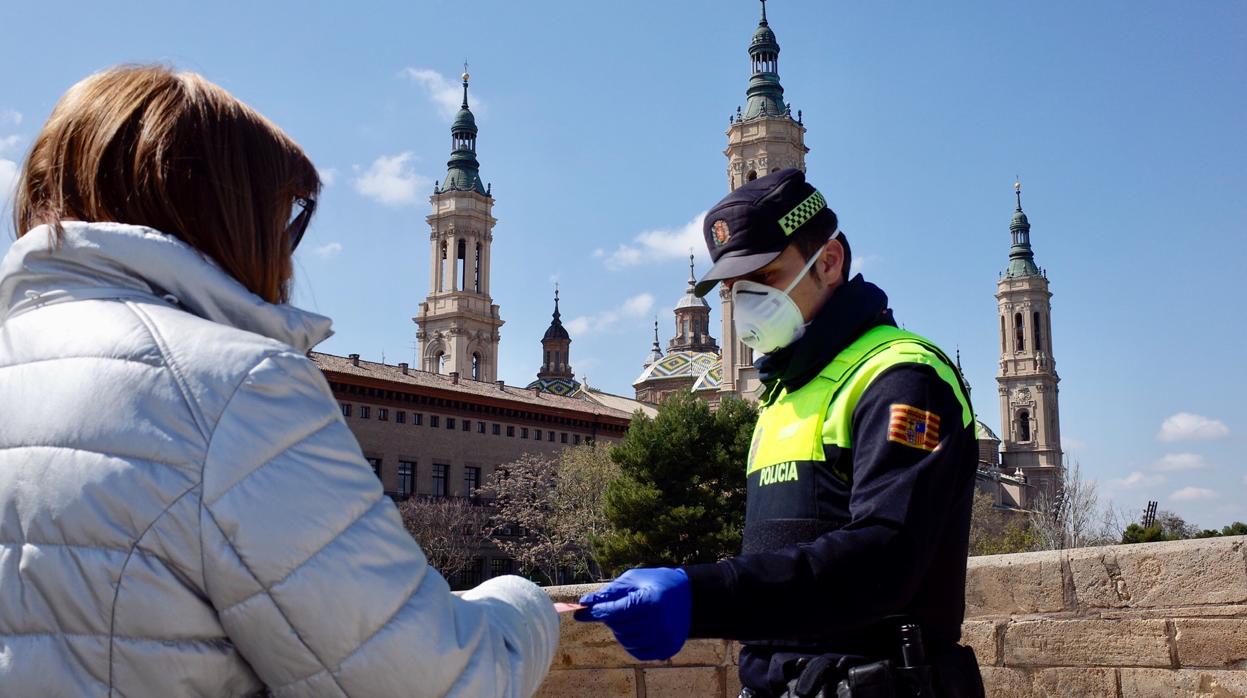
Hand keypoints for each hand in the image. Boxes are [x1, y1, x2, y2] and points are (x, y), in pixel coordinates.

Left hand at [573, 567, 690, 660]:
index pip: (613, 612)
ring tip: (632, 616)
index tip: (580, 611)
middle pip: (617, 626)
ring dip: (621, 629)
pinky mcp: (665, 650)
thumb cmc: (656, 583)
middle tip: (620, 606)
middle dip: (612, 616)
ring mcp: (663, 639)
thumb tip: (583, 603)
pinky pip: (636, 651)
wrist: (689, 595)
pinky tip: (639, 628)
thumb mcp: (632, 580)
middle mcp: (658, 624)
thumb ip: (608, 593)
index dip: (595, 612)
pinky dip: (632, 641)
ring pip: (624, 640)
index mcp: (649, 602)